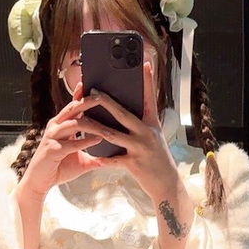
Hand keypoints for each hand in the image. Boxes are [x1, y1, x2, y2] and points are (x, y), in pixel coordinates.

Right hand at [18, 79, 104, 196]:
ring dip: (93, 125)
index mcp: (62, 125)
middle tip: (103, 97)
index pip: (73, 106)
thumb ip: (96, 156)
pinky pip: (70, 143)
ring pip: (74, 124)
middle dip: (88, 102)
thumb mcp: (81, 160)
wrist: (41, 182)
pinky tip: (97, 140)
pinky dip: (85, 141)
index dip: (81, 95)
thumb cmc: (59, 168)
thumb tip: (113, 158)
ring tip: (108, 128)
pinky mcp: (52, 150)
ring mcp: (52, 137)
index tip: (93, 86)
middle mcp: (56, 127)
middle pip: (73, 109)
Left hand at [73, 60, 182, 211]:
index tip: (144, 63)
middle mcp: (147, 133)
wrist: (167, 185)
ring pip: (112, 134)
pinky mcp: (134, 164)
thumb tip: (126, 112)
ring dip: (95, 127)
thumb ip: (142, 125)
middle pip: (123, 113)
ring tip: (81, 120)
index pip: (149, 98)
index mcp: (152, 124)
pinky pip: (112, 159)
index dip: (147, 81)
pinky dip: (101, 157)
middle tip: (93, 91)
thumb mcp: (154, 138)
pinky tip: (90, 154)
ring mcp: (140, 148)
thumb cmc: (158, 160)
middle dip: (106, 101)